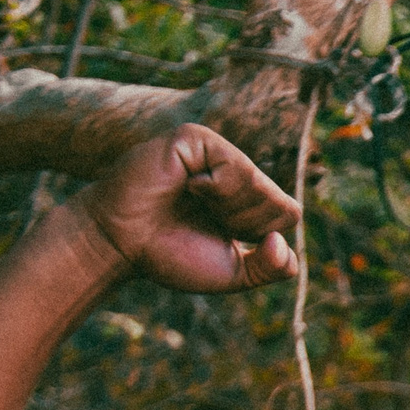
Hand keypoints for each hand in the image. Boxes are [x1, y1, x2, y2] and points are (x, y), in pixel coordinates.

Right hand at [62, 124, 301, 293]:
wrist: (121, 244)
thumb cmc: (170, 255)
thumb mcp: (235, 272)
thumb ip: (273, 268)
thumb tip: (282, 241)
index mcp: (247, 199)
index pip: (289, 213)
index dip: (260, 234)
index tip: (223, 235)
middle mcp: (235, 171)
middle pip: (277, 199)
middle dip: (243, 223)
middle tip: (203, 219)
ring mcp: (215, 151)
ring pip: (258, 182)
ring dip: (227, 207)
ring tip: (192, 201)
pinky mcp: (194, 138)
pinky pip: (232, 164)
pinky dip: (214, 187)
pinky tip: (187, 185)